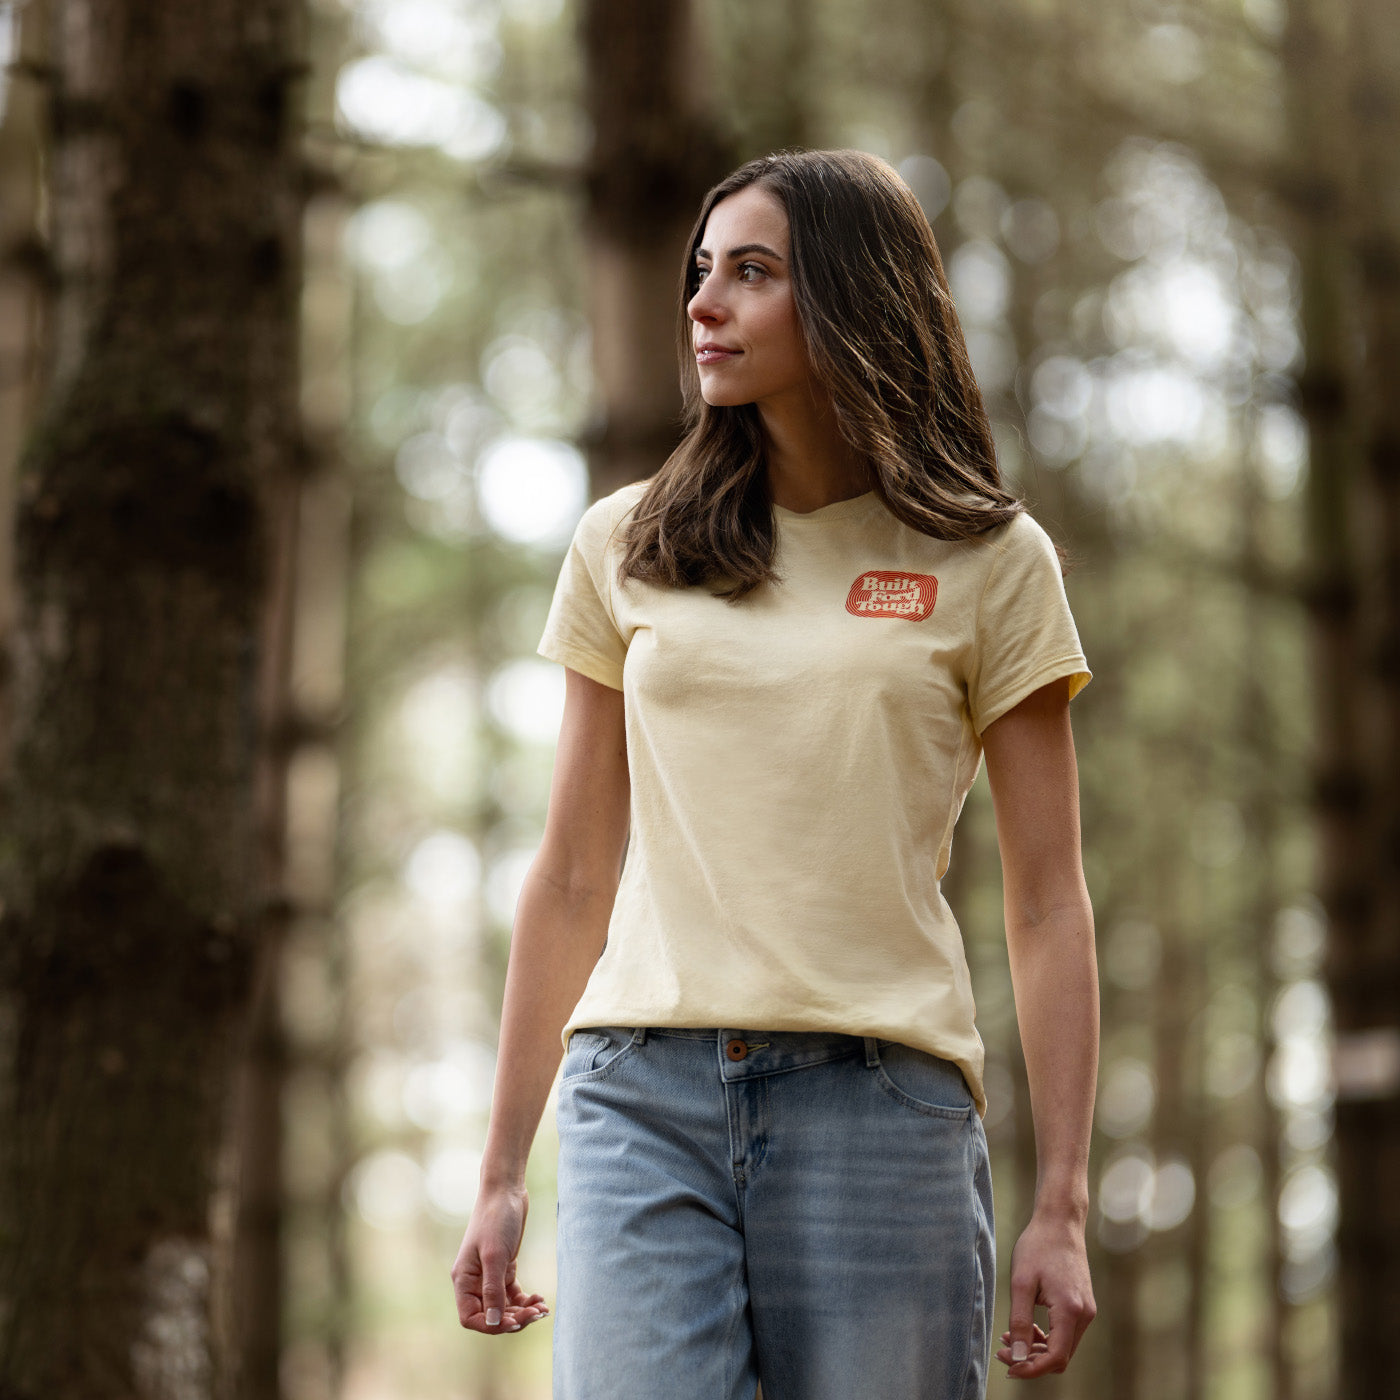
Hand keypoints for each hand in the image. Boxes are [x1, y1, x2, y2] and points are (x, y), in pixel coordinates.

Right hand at [450, 1183, 549, 1334]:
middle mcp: (474, 1281)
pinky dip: (525, 1300)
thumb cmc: (496, 1219)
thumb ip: (493, 1290)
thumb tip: (494, 1322)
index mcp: (464, 1280)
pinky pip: (512, 1294)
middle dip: (513, 1318)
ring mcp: (489, 1275)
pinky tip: (540, 1299)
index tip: (514, 1321)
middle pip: (491, 1314)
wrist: (506, 1190)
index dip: (491, 1325)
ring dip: (522, 1312)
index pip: (471, 1317)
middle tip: (536, 1313)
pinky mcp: (504, 1267)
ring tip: (542, 1308)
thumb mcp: (495, 1255)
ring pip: (504, 1306)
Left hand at [996, 1209, 1095, 1377]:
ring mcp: (1086, 1310)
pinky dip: (1046, 1337)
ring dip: (1037, 1349)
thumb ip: (1020, 1322)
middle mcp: (1084, 1315)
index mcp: (1070, 1310)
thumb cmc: (1038, 1247)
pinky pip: (1066, 1333)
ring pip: (1063, 1347)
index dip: (1031, 1368)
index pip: (1055, 1358)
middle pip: (1060, 1357)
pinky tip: (1025, 1327)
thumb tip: (1018, 1357)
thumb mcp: (1021, 1283)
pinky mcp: (1083, 1305)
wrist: (1059, 1222)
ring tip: (1009, 1338)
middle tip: (1003, 1350)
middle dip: (1031, 1359)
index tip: (1008, 1365)